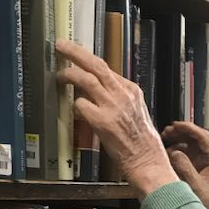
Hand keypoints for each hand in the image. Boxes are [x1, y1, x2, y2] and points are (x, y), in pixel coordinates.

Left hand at [55, 40, 173, 197]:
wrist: (148, 163)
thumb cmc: (144, 145)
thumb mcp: (138, 115)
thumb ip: (122, 101)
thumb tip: (102, 93)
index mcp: (133, 91)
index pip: (107, 69)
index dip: (89, 61)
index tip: (78, 57)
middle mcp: (123, 95)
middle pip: (96, 65)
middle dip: (75, 52)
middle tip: (61, 45)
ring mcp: (112, 107)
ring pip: (86, 79)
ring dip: (69, 74)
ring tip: (59, 75)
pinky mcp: (102, 121)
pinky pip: (81, 105)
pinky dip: (75, 106)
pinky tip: (73, 110)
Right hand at [161, 121, 208, 208]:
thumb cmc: (208, 203)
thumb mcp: (193, 184)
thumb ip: (183, 166)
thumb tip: (173, 152)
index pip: (203, 136)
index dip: (188, 128)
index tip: (175, 125)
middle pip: (197, 137)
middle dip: (181, 132)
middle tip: (167, 132)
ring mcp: (207, 161)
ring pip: (193, 143)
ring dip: (179, 140)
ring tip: (166, 139)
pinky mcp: (201, 166)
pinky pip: (190, 152)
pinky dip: (179, 149)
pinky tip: (169, 152)